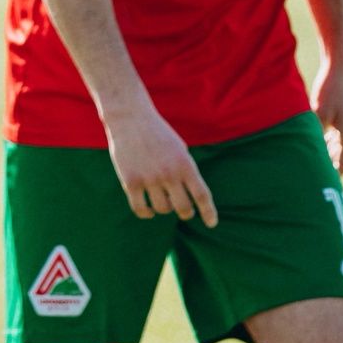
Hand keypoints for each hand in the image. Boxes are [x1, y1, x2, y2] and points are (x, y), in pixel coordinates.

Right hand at [105, 105, 216, 225]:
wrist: (131, 119)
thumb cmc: (158, 134)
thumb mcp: (180, 149)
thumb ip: (186, 171)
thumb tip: (188, 198)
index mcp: (185, 164)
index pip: (201, 195)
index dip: (208, 212)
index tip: (212, 224)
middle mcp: (169, 174)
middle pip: (183, 208)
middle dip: (185, 213)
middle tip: (184, 211)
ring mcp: (149, 179)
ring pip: (162, 209)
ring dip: (164, 209)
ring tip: (162, 201)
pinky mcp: (130, 182)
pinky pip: (140, 208)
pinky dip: (147, 213)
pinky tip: (149, 210)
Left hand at [311, 55, 342, 171]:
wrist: (341, 63)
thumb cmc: (329, 87)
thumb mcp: (318, 112)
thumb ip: (314, 133)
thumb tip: (307, 151)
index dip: (332, 177)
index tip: (319, 186)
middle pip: (341, 156)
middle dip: (327, 168)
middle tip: (310, 179)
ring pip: (337, 146)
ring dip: (325, 155)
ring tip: (308, 165)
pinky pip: (335, 134)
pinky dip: (325, 142)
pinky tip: (311, 144)